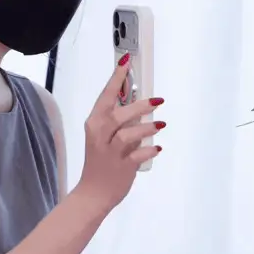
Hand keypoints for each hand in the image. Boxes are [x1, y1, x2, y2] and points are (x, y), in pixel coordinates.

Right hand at [76, 54, 163, 208]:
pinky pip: (138, 156)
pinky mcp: (122, 168)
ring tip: (160, 124)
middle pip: (117, 115)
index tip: (127, 61)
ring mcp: (110, 153)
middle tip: (157, 100)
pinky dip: (149, 151)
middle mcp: (99, 136)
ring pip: (127, 135)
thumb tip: (142, 103)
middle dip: (138, 106)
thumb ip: (120, 121)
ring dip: (146, 128)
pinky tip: (157, 148)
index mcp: (94, 124)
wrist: (93, 193)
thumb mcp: (104, 137)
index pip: (105, 96)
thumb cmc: (100, 161)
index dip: (116, 78)